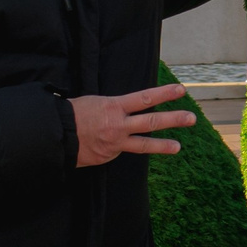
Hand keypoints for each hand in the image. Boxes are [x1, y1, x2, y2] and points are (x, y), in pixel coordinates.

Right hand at [69, 85, 195, 166]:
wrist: (55, 135)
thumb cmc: (73, 114)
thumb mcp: (95, 101)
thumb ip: (114, 107)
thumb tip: (125, 111)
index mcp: (114, 106)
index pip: (144, 98)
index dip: (164, 94)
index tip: (181, 90)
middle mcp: (118, 125)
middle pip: (151, 122)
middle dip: (174, 120)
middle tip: (191, 118)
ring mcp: (116, 143)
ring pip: (144, 144)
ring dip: (163, 145)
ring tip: (178, 147)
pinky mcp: (109, 156)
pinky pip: (120, 151)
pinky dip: (119, 147)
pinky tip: (110, 145)